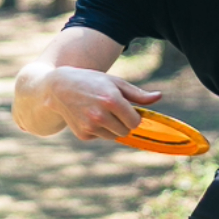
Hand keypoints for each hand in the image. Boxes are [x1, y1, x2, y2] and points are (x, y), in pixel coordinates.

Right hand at [43, 67, 161, 140]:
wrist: (59, 88)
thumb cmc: (92, 82)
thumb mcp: (115, 82)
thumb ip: (138, 93)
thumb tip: (159, 97)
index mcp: (112, 100)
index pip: (135, 122)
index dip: (134, 116)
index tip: (128, 109)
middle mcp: (100, 116)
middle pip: (126, 131)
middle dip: (124, 122)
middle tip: (113, 109)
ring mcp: (90, 127)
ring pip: (114, 136)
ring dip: (112, 127)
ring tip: (100, 111)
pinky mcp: (83, 135)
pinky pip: (100, 137)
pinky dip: (98, 129)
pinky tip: (88, 115)